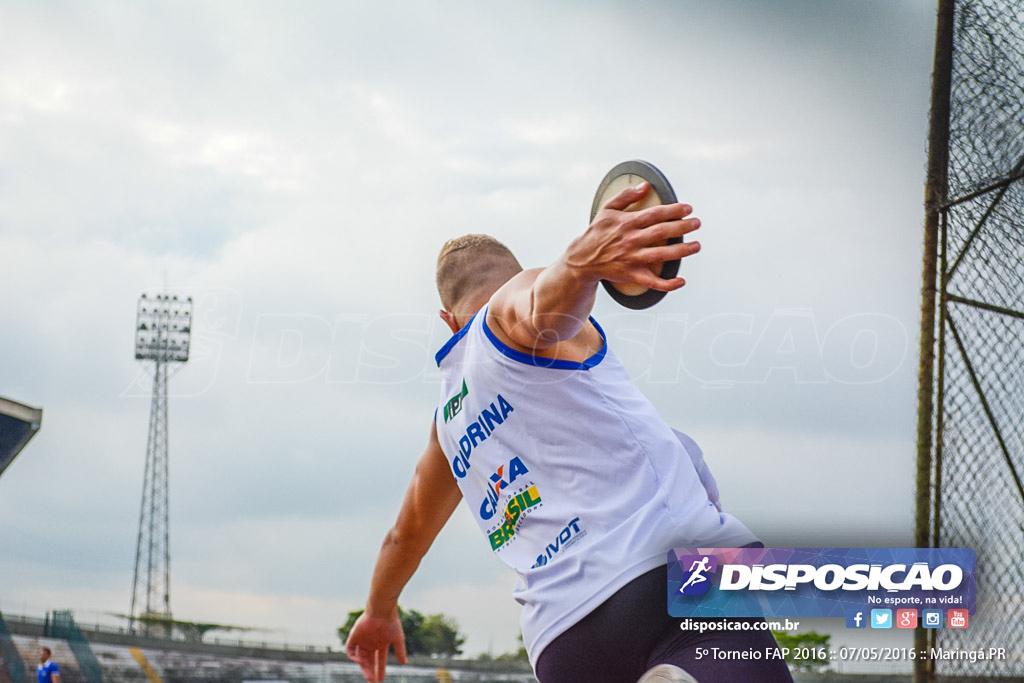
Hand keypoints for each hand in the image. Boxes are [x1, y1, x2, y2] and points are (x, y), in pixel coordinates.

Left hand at [345, 610, 407, 681]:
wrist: (381, 610)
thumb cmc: (391, 623)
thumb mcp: (398, 639)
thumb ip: (400, 651)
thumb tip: (404, 663)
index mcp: (381, 643)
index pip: (379, 660)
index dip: (380, 670)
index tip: (380, 680)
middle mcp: (371, 643)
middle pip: (369, 661)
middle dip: (371, 672)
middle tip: (373, 682)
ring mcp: (362, 640)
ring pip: (360, 658)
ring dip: (363, 668)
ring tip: (369, 677)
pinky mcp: (354, 636)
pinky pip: (350, 649)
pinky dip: (352, 656)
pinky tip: (360, 661)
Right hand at [567, 181, 700, 291]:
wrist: (582, 259)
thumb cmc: (596, 233)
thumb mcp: (607, 209)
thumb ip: (625, 196)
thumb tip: (644, 186)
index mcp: (627, 223)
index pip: (655, 214)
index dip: (674, 210)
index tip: (688, 208)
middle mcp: (632, 240)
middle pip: (662, 232)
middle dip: (683, 227)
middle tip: (696, 224)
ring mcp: (633, 258)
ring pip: (662, 255)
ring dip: (682, 251)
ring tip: (696, 246)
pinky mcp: (632, 274)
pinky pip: (653, 282)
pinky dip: (668, 284)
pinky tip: (681, 281)